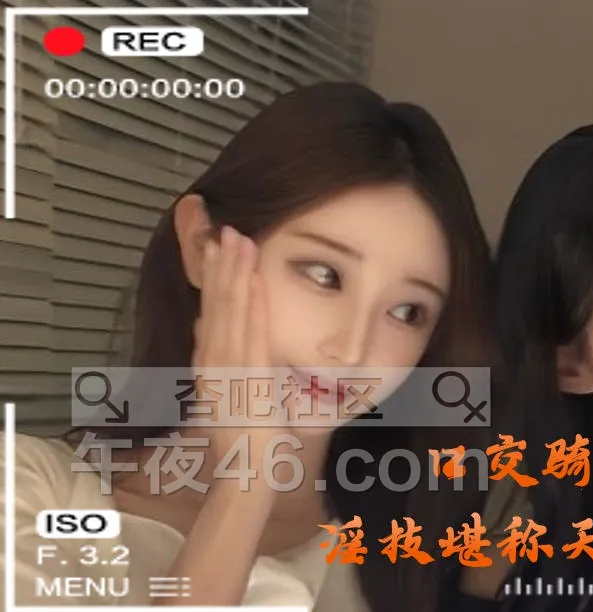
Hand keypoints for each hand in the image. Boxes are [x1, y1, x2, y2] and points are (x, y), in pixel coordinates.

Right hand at [191, 226, 286, 459]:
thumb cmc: (242, 442)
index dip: (213, 280)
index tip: (217, 249)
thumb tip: (206, 329)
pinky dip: (252, 305)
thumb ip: (216, 364)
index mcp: (210, 366)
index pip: (211, 314)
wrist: (245, 471)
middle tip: (227, 229)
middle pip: (217, 305)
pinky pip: (251, 332)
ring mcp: (229, 368)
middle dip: (222, 266)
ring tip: (239, 240)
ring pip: (231, 311)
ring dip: (235, 274)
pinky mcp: (246, 376)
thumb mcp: (225, 396)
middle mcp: (214, 362)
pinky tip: (254, 279)